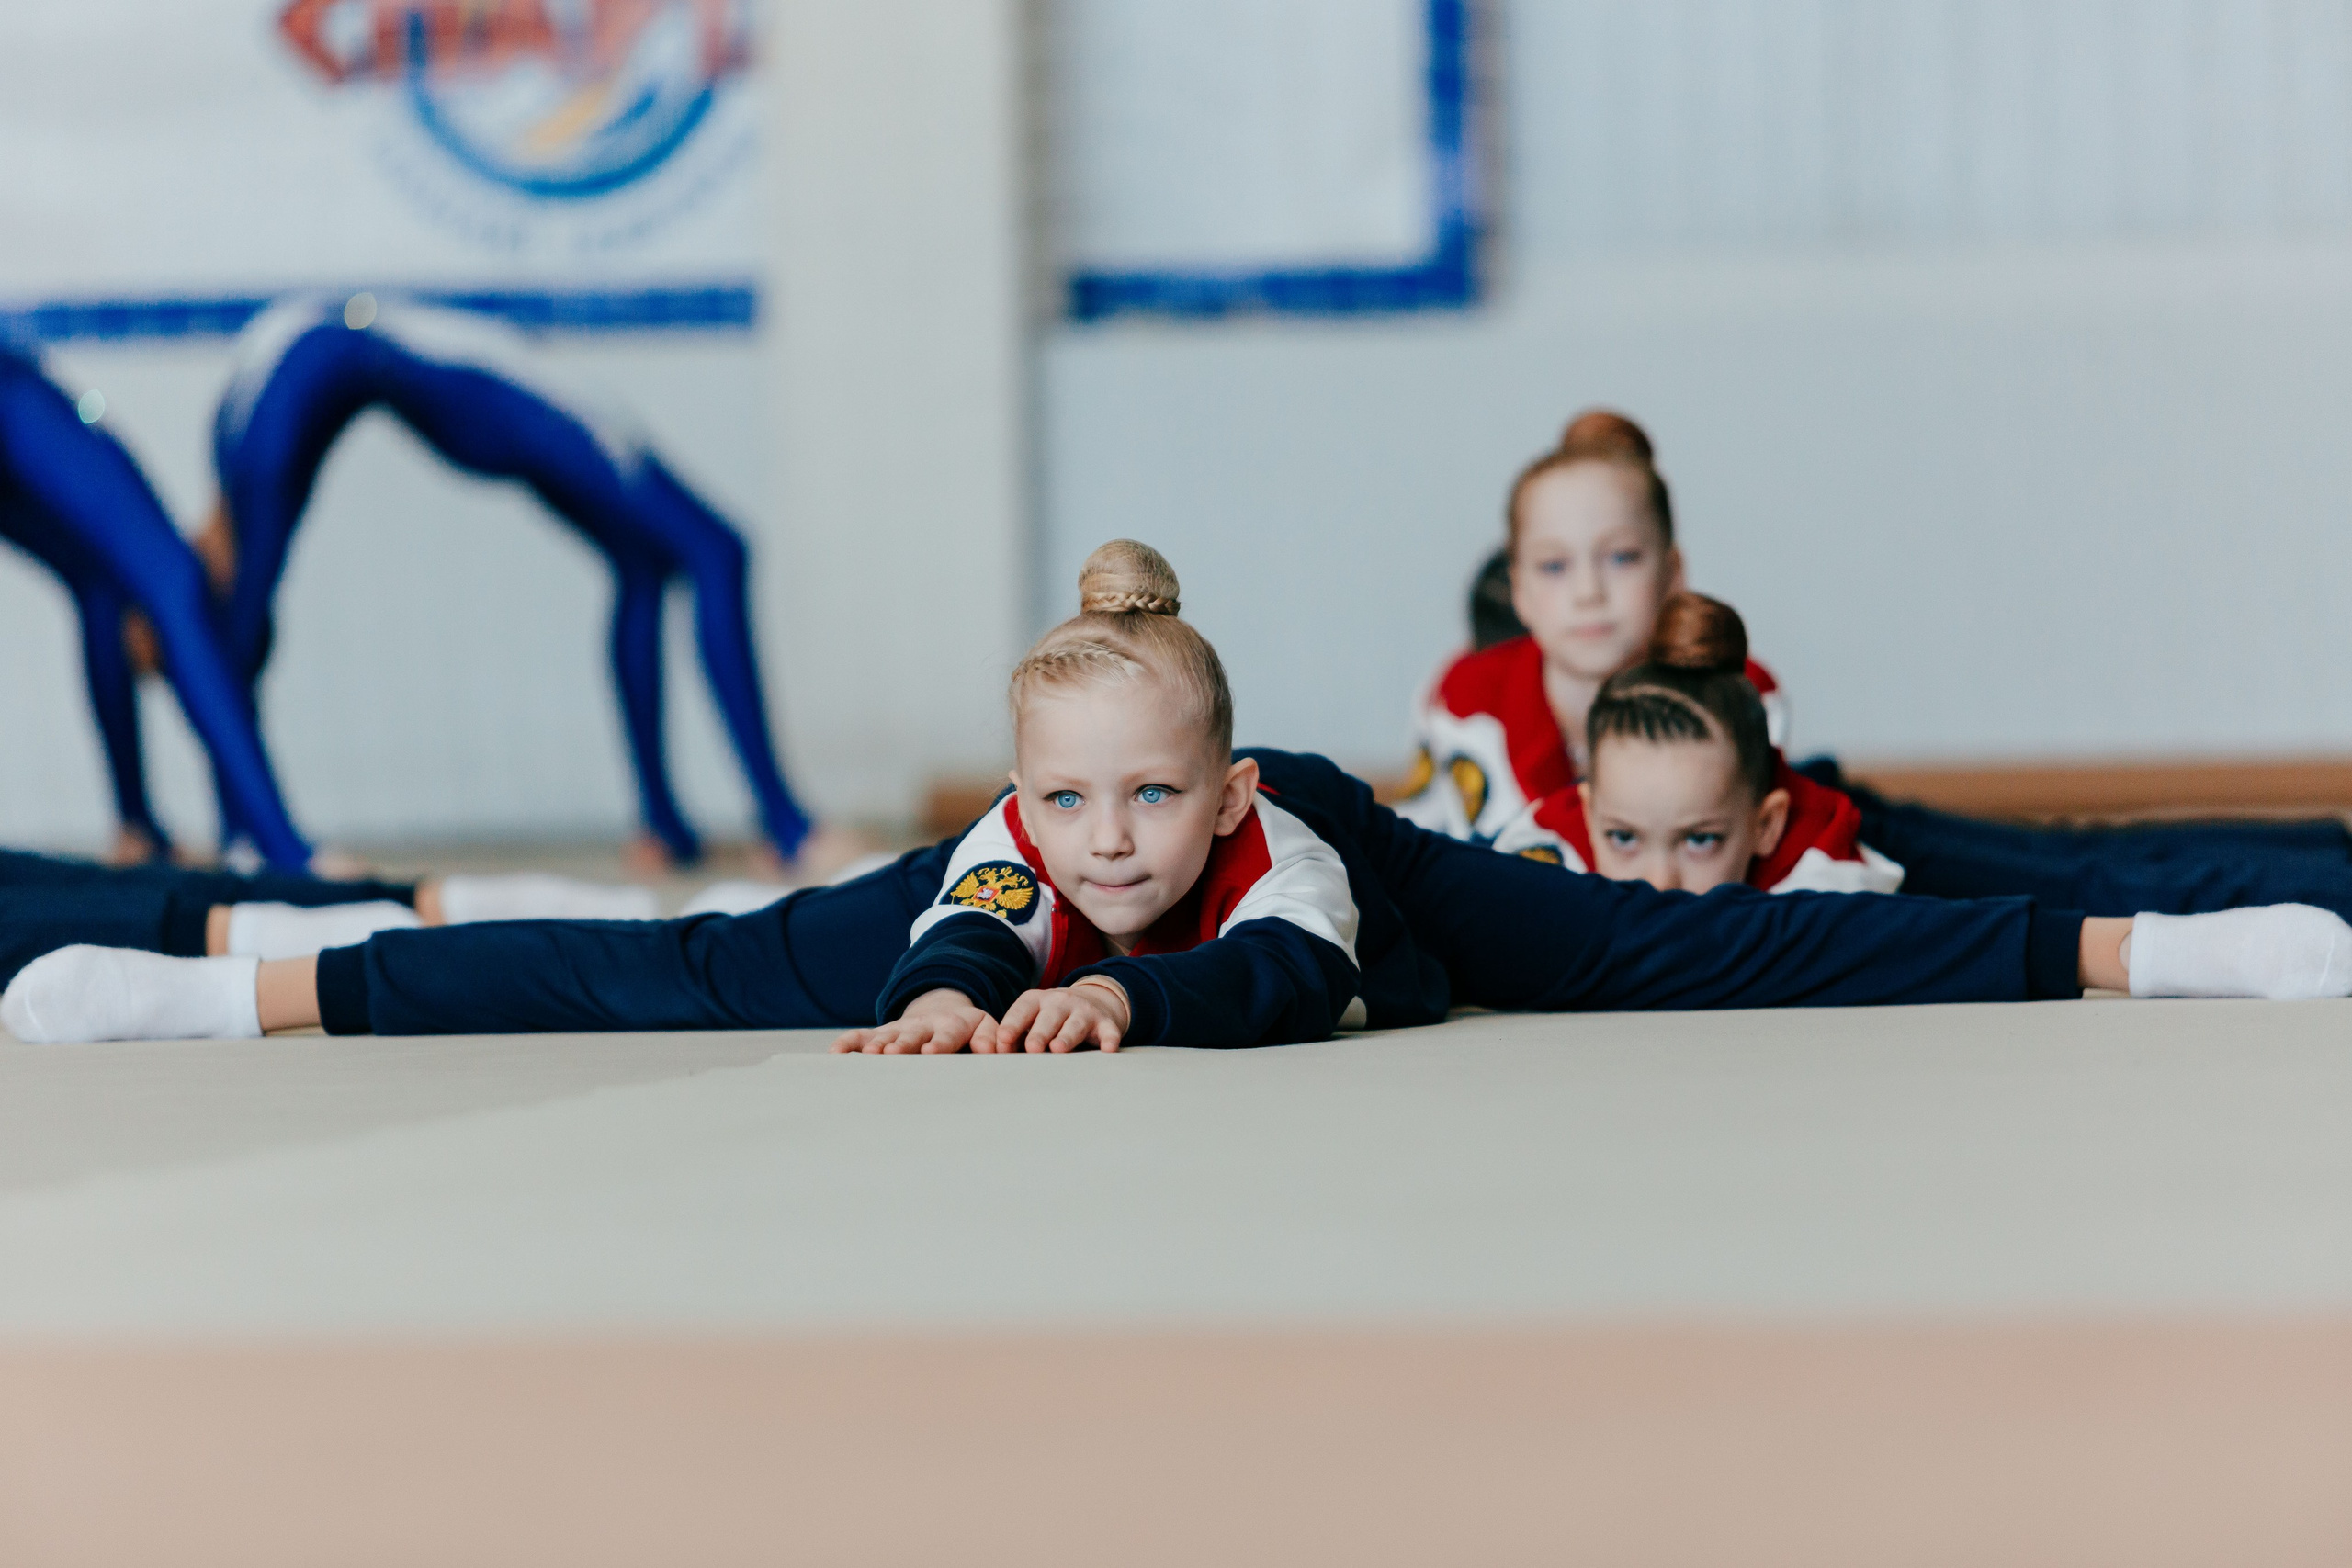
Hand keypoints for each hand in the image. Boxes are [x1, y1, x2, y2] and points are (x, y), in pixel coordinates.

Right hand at [831, 989, 990, 1053]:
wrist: (943, 1012)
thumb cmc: (968, 1032)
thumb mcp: (984, 1027)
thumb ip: (990, 1037)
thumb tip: (994, 1050)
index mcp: (954, 1025)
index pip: (949, 1033)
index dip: (940, 1042)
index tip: (931, 1052)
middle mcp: (925, 1025)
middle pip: (914, 1034)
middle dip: (904, 1044)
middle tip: (893, 1053)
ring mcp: (901, 1029)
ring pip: (886, 1036)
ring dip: (877, 1046)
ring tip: (867, 1055)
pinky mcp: (881, 1033)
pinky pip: (861, 1036)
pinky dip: (848, 1044)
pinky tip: (835, 1054)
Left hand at [979, 977, 1130, 1053]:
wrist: (1088, 1002)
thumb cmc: (1047, 1019)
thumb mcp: (1029, 1020)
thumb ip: (1012, 1036)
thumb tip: (992, 1056)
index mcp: (1035, 1001)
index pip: (1021, 1011)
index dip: (1012, 1025)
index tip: (1002, 1041)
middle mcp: (1059, 1002)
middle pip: (1048, 1017)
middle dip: (1039, 1032)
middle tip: (1031, 1048)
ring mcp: (1083, 1011)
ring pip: (1075, 1023)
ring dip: (1067, 1035)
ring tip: (1058, 1049)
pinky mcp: (1104, 1022)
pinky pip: (1108, 1030)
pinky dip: (1109, 1038)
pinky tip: (1108, 1049)